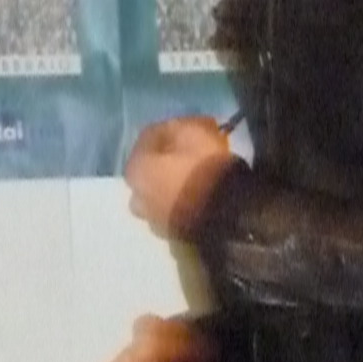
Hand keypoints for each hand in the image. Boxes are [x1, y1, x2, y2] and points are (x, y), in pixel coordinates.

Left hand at [124, 116, 233, 236]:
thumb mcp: (196, 132)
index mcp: (136, 168)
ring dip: (172, 186)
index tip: (196, 125)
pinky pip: (176, 213)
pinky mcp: (174, 237)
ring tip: (195, 181)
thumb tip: (186, 127)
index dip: (174, 127)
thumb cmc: (205, 169)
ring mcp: (155, 220)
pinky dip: (184, 205)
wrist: (226, 216)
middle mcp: (137, 196)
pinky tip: (200, 200)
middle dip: (167, 161)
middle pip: (150, 170)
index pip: (149, 138)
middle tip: (192, 155)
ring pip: (160, 195)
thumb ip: (183, 125)